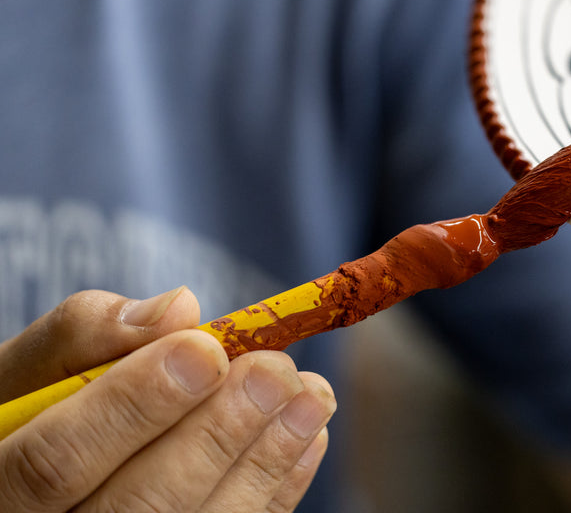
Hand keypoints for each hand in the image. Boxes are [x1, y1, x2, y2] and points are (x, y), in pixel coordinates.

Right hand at [0, 288, 335, 511]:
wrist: (37, 482)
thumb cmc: (32, 414)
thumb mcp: (28, 373)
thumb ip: (85, 336)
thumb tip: (181, 310)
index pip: (56, 462)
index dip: (136, 406)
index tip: (207, 351)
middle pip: (139, 507)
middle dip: (218, 433)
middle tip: (276, 371)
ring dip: (263, 460)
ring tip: (311, 395)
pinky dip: (273, 491)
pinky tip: (305, 437)